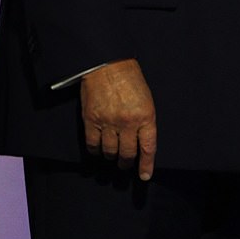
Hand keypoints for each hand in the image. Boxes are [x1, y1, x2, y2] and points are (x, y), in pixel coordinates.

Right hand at [80, 58, 156, 180]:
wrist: (108, 63)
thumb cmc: (130, 79)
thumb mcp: (146, 98)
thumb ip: (144, 120)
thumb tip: (142, 142)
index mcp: (145, 115)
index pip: (148, 148)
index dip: (146, 165)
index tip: (144, 175)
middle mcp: (127, 122)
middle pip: (127, 154)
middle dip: (127, 163)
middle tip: (125, 164)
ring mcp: (108, 122)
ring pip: (110, 152)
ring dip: (112, 156)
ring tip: (113, 154)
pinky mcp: (91, 120)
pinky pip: (93, 145)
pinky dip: (96, 151)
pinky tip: (99, 149)